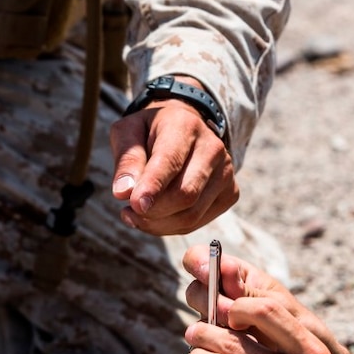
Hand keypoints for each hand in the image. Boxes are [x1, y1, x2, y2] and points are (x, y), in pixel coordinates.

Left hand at [110, 78, 237, 234]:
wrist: (184, 131)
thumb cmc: (150, 133)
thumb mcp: (128, 134)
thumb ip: (126, 160)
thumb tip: (124, 193)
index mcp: (185, 126)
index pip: (171, 162)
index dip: (153, 187)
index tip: (135, 205)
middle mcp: (213, 149)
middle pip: (185, 194)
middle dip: (153, 211)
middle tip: (128, 212)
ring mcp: (226, 173)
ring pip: (192, 215)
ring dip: (159, 224)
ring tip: (136, 216)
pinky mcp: (230, 193)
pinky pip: (198, 222)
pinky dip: (172, 227)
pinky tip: (157, 217)